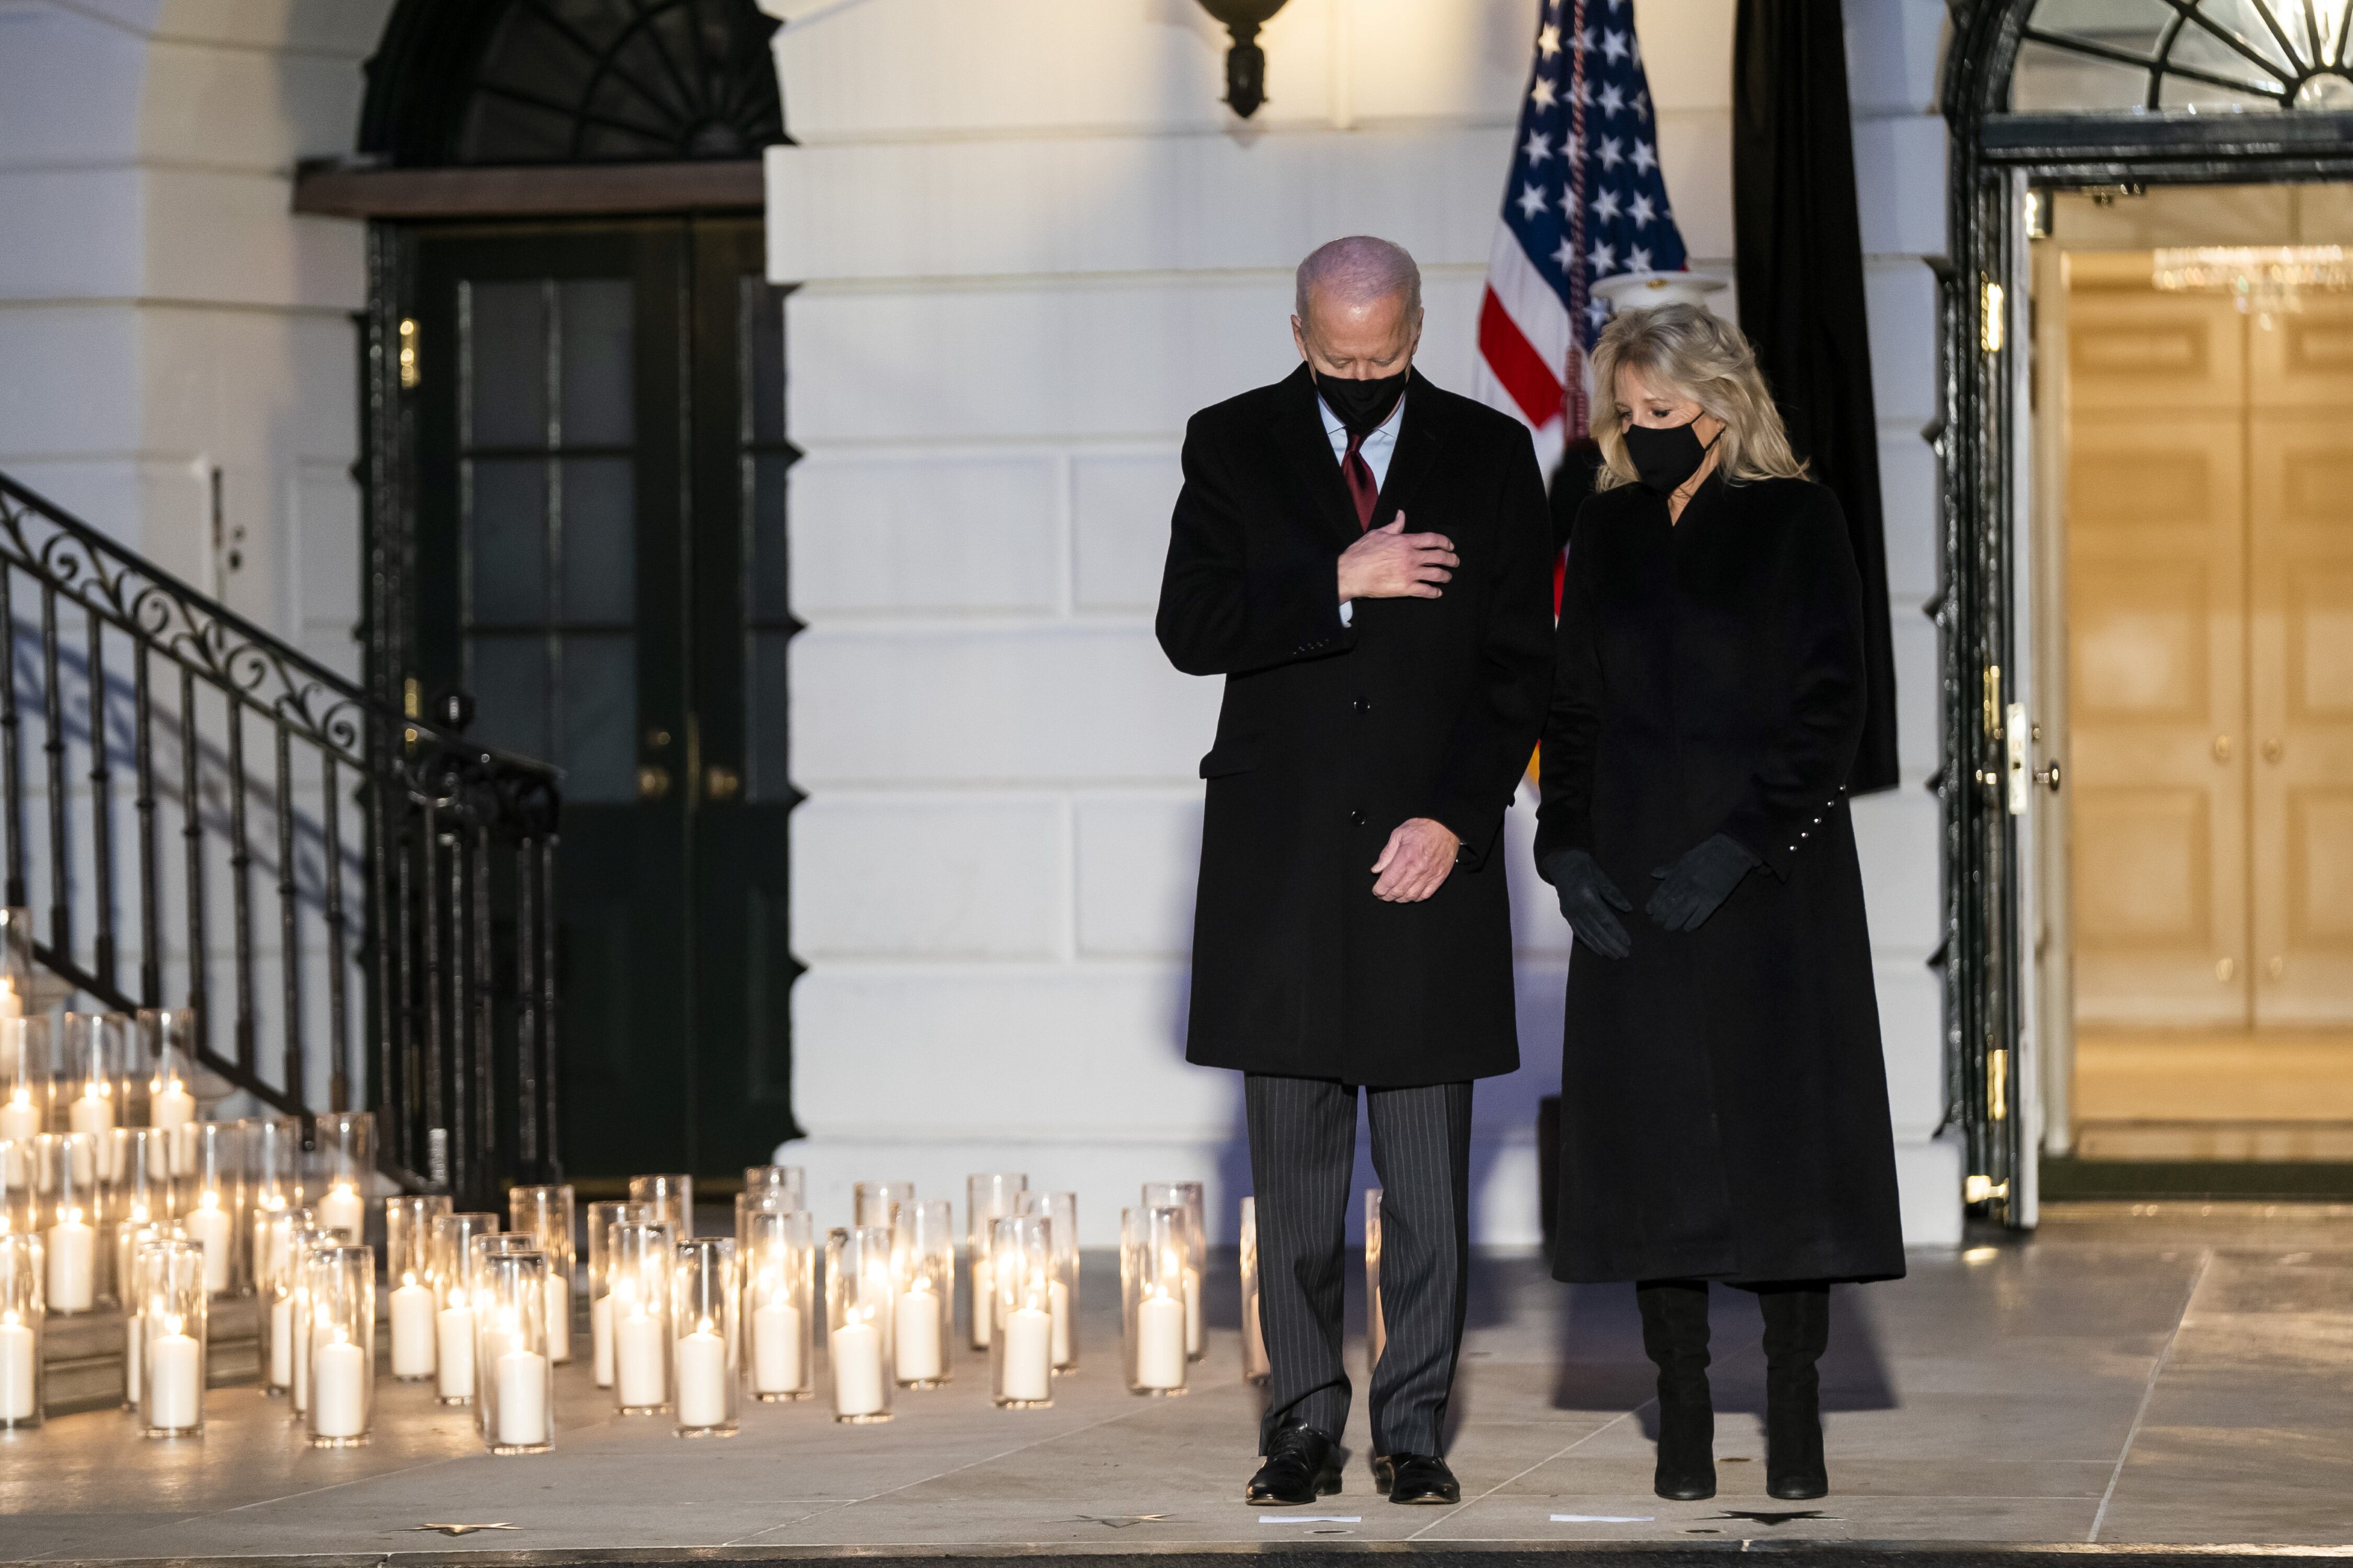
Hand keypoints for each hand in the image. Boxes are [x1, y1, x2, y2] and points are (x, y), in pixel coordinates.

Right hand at [1337, 513, 1456, 603]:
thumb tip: (1401, 514)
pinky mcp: (1406, 588)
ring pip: (1436, 574)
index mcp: (1405, 541)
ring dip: (1446, 576)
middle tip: (1454, 561)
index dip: (1445, 542)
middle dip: (1451, 559)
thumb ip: (1394, 525)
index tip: (1450, 546)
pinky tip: (1437, 593)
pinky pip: (1426, 591)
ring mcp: (1410, 573)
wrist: (1351, 573)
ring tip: (1448, 577)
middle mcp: (1411, 556)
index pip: (1433, 539)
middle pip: (1439, 557)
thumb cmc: (1361, 552)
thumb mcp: (1378, 533)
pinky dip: (1434, 592)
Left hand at [1371, 817, 1458, 901]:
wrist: (1446, 826)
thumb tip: (1376, 869)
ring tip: (1395, 896)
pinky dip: (1416, 898)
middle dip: (1387, 896)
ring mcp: (1430, 874)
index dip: (1380, 889)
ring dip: (1400, 899)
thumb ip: (1386, 854)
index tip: (1376, 891)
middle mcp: (1418, 868)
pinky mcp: (1440, 877)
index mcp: (1406, 857)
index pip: (1389, 880)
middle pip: (1398, 891)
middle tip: (1383, 895)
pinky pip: (1426, 894)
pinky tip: (1410, 895)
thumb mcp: (1398, 834)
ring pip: (1412, 895)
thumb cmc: (1423, 827)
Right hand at [1539, 848, 1631, 957]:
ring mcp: (1570, 913)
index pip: (1605, 919)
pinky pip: (1579, 933)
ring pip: (1588, 934)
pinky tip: (1599, 951)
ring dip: (1602, 947)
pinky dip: (1589, 943)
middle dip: (1611, 944)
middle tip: (1625, 954)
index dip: (1617, 932)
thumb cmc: (1583, 866)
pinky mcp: (1567, 916)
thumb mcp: (1599, 874)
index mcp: (1586, 896)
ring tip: (1615, 955)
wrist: (1560, 863)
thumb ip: (1612, 893)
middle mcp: (1577, 908)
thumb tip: (1628, 909)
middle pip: (1597, 930)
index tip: (1628, 942)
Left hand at [1645, 833, 1760, 932]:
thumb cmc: (1707, 853)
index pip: (1661, 893)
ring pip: (1680, 914)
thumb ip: (1669, 868)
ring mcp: (1699, 894)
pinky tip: (1687, 928)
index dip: (1654, 904)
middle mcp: (1685, 886)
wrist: (1730, 851)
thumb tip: (1653, 874)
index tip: (1649, 911)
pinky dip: (1691, 924)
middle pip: (1668, 906)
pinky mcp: (1713, 901)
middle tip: (1658, 922)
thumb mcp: (1684, 858)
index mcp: (1678, 875)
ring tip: (1669, 927)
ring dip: (1673, 923)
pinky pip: (1699, 917)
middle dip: (1660, 917)